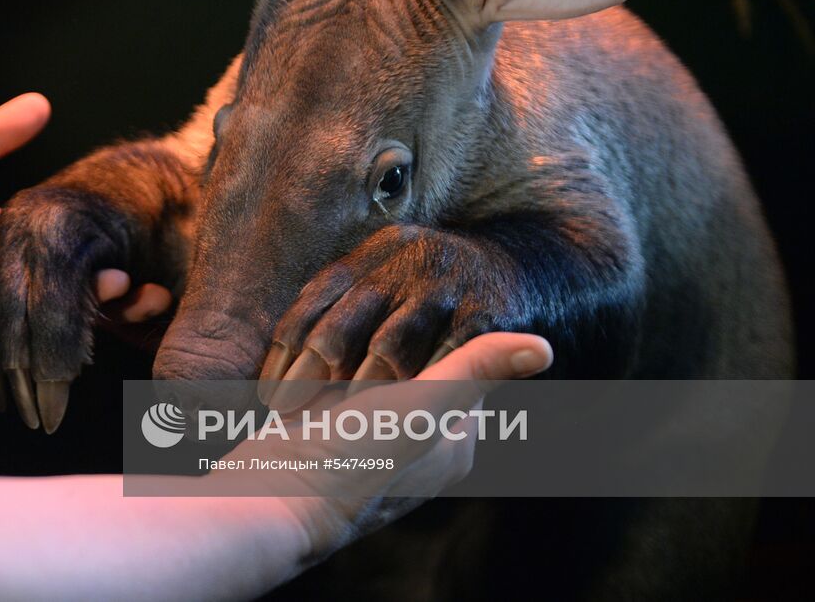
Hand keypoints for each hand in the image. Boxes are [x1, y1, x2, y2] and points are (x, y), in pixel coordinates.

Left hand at [0, 94, 170, 338]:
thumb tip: (41, 102)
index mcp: (14, 248)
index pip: (72, 260)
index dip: (111, 263)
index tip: (151, 256)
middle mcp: (9, 282)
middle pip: (72, 298)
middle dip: (118, 302)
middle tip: (159, 293)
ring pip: (49, 317)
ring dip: (90, 312)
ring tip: (129, 291)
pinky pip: (8, 323)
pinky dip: (40, 319)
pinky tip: (71, 305)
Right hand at [0, 185, 174, 432]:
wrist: (118, 183)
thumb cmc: (146, 227)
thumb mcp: (154, 256)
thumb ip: (137, 296)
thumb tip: (147, 307)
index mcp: (62, 222)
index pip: (50, 309)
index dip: (55, 363)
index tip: (59, 412)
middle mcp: (20, 222)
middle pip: (14, 316)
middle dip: (29, 376)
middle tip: (45, 422)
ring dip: (5, 370)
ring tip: (27, 412)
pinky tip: (4, 384)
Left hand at [259, 225, 524, 399]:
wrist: (512, 266)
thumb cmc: (428, 286)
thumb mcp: (385, 276)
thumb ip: (340, 304)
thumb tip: (281, 353)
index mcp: (372, 252)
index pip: (315, 298)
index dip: (288, 346)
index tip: (268, 391)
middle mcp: (404, 259)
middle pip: (345, 320)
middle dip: (312, 372)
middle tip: (289, 410)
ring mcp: (444, 284)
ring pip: (390, 342)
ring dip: (360, 385)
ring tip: (337, 418)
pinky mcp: (483, 311)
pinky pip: (443, 355)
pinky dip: (420, 385)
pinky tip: (398, 412)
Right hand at [277, 332, 553, 560]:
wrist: (270, 498)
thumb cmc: (353, 457)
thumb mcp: (421, 406)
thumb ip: (476, 370)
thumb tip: (544, 347)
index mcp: (452, 445)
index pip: (462, 366)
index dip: (435, 336)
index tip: (411, 317)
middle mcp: (415, 448)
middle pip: (412, 367)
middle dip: (387, 344)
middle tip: (367, 326)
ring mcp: (368, 441)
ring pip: (368, 372)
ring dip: (350, 355)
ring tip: (335, 347)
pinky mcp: (325, 434)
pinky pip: (333, 385)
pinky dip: (324, 369)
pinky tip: (312, 361)